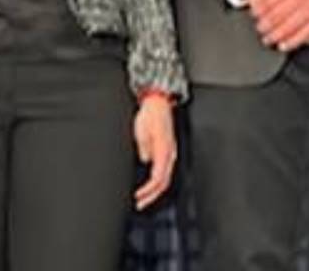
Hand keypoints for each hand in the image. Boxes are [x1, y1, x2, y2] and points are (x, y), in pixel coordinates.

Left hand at [132, 93, 177, 209]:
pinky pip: (164, 172)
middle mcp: (170, 154)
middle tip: (139, 204)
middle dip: (151, 196)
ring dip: (154, 191)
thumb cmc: (150, 115)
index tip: (138, 197)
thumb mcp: (141, 131)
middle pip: (163, 183)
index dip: (148, 191)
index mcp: (164, 151)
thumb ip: (144, 148)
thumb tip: (145, 160)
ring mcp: (170, 154)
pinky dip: (156, 182)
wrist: (158, 103)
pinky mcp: (167, 152)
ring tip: (143, 199)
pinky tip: (149, 185)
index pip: (158, 178)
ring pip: (165, 179)